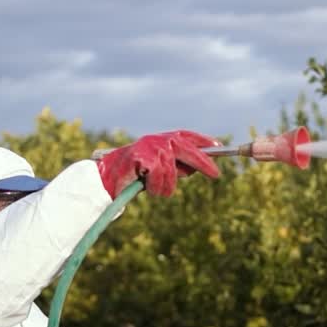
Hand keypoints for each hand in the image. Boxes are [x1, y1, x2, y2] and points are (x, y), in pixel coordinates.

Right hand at [96, 130, 221, 197]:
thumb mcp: (159, 170)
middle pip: (186, 148)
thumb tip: (196, 168)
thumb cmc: (133, 176)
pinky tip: (146, 187)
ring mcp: (150, 147)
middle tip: (216, 174)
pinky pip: (160, 176)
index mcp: (160, 139)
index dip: (202, 141)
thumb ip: (175, 166)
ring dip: (166, 186)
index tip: (219, 146)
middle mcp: (156, 140)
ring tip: (156, 190)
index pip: (186, 136)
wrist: (106, 178)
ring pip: (172, 171)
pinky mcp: (143, 157)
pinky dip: (156, 187)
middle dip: (202, 162)